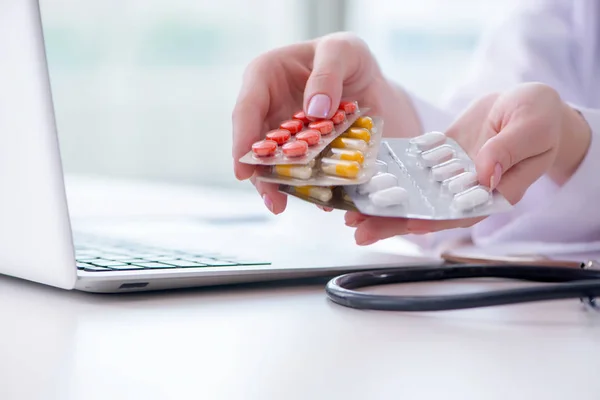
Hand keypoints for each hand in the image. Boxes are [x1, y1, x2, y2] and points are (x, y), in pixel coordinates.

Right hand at [232, 33, 421, 213]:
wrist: (370, 84)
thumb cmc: (348, 58)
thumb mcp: (343, 51)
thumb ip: (328, 73)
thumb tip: (314, 109)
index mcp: (265, 77)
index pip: (246, 110)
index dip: (241, 141)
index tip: (243, 170)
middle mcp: (268, 109)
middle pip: (256, 146)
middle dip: (262, 176)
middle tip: (274, 202)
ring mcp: (284, 135)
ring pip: (276, 165)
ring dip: (284, 187)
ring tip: (290, 207)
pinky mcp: (303, 154)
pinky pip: (301, 173)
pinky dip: (310, 187)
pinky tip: (321, 201)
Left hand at [346, 82, 591, 244]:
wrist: (528, 104)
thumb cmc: (541, 116)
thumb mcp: (532, 128)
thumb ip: (508, 151)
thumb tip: (482, 172)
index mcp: (493, 191)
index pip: (458, 213)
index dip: (431, 221)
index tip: (405, 227)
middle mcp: (466, 188)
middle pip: (427, 210)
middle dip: (393, 221)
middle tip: (359, 230)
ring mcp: (450, 174)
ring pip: (414, 193)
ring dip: (384, 202)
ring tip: (352, 211)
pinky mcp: (439, 156)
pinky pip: (411, 166)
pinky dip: (390, 172)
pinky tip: (366, 177)